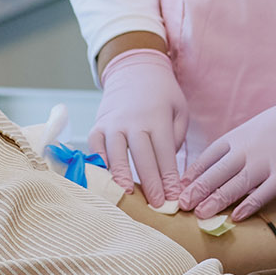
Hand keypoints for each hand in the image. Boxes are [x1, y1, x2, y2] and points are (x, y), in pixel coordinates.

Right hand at [87, 46, 188, 206]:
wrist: (134, 70)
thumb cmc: (162, 96)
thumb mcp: (179, 109)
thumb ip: (177, 137)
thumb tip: (167, 167)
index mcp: (158, 118)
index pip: (165, 153)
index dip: (169, 177)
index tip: (174, 197)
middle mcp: (134, 120)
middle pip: (142, 155)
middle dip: (150, 182)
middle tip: (157, 204)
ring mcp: (113, 123)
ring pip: (116, 152)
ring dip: (121, 174)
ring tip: (126, 194)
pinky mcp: (99, 125)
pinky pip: (96, 146)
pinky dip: (99, 161)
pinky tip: (103, 177)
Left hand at [181, 76, 275, 220]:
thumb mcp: (267, 122)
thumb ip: (249, 139)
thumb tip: (236, 154)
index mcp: (245, 132)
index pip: (211, 154)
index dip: (194, 172)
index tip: (181, 186)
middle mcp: (252, 145)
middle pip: (217, 170)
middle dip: (197, 189)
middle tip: (180, 206)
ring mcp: (270, 158)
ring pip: (235, 183)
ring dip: (216, 199)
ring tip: (200, 214)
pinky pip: (264, 192)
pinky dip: (249, 205)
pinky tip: (237, 217)